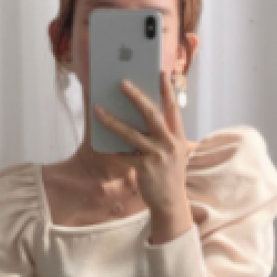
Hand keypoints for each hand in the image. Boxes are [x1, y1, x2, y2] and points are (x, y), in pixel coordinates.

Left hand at [93, 70, 190, 216]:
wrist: (170, 203)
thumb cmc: (168, 176)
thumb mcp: (171, 154)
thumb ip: (161, 137)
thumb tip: (138, 120)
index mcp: (178, 138)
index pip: (173, 109)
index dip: (167, 90)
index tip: (161, 73)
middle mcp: (170, 144)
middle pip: (152, 114)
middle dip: (137, 96)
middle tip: (123, 82)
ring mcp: (158, 156)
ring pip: (132, 133)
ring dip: (113, 120)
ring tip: (98, 109)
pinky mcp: (145, 168)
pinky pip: (124, 155)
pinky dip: (112, 149)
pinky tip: (102, 142)